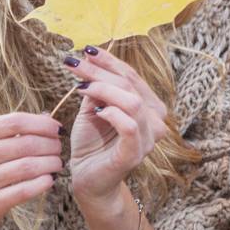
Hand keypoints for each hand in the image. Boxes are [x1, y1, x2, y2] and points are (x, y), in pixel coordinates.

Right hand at [0, 112, 62, 229]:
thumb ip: (15, 129)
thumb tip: (48, 118)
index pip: (16, 121)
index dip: (43, 124)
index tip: (58, 129)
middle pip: (26, 143)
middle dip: (51, 144)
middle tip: (59, 149)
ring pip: (28, 166)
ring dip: (51, 163)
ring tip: (57, 163)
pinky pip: (24, 190)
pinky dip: (42, 183)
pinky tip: (49, 179)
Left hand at [64, 45, 170, 209]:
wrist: (88, 179)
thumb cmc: (92, 144)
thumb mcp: (93, 108)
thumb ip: (99, 88)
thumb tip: (91, 62)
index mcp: (149, 107)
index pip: (132, 76)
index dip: (110, 61)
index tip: (86, 50)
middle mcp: (155, 121)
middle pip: (130, 85)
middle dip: (100, 71)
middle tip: (73, 63)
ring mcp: (147, 138)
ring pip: (132, 101)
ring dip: (104, 89)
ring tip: (80, 87)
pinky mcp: (135, 153)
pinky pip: (129, 125)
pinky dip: (112, 113)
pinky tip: (96, 111)